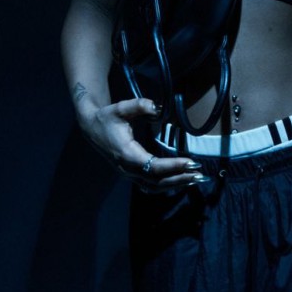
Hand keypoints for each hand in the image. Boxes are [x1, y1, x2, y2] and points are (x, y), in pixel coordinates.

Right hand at [79, 97, 206, 191]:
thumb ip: (138, 105)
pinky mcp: (131, 174)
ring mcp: (129, 174)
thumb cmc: (108, 117)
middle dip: (179, 178)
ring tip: (195, 180)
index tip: (191, 162)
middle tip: (199, 174)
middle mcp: (128, 169)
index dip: (173, 166)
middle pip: (157, 180)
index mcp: (127, 154)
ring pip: (154, 186)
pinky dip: (167, 185)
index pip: (154, 166)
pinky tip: (181, 181)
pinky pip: (151, 185)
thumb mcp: (121, 108)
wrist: (92, 129)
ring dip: (175, 184)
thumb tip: (155, 106)